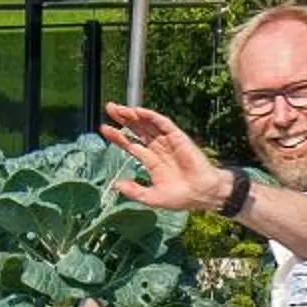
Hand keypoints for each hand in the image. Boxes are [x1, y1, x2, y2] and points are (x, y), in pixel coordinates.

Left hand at [102, 103, 231, 212]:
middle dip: (123, 119)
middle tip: (109, 108)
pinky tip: (139, 111)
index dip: (117, 136)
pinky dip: (151, 116)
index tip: (104, 129)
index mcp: (151, 161)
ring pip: (147, 124)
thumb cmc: (181, 197)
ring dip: (134, 116)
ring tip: (120, 108)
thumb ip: (134, 191)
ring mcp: (168, 142)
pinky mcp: (178, 137)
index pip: (130, 144)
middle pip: (137, 130)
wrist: (203, 194)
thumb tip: (116, 185)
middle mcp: (158, 149)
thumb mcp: (152, 198)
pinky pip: (163, 123)